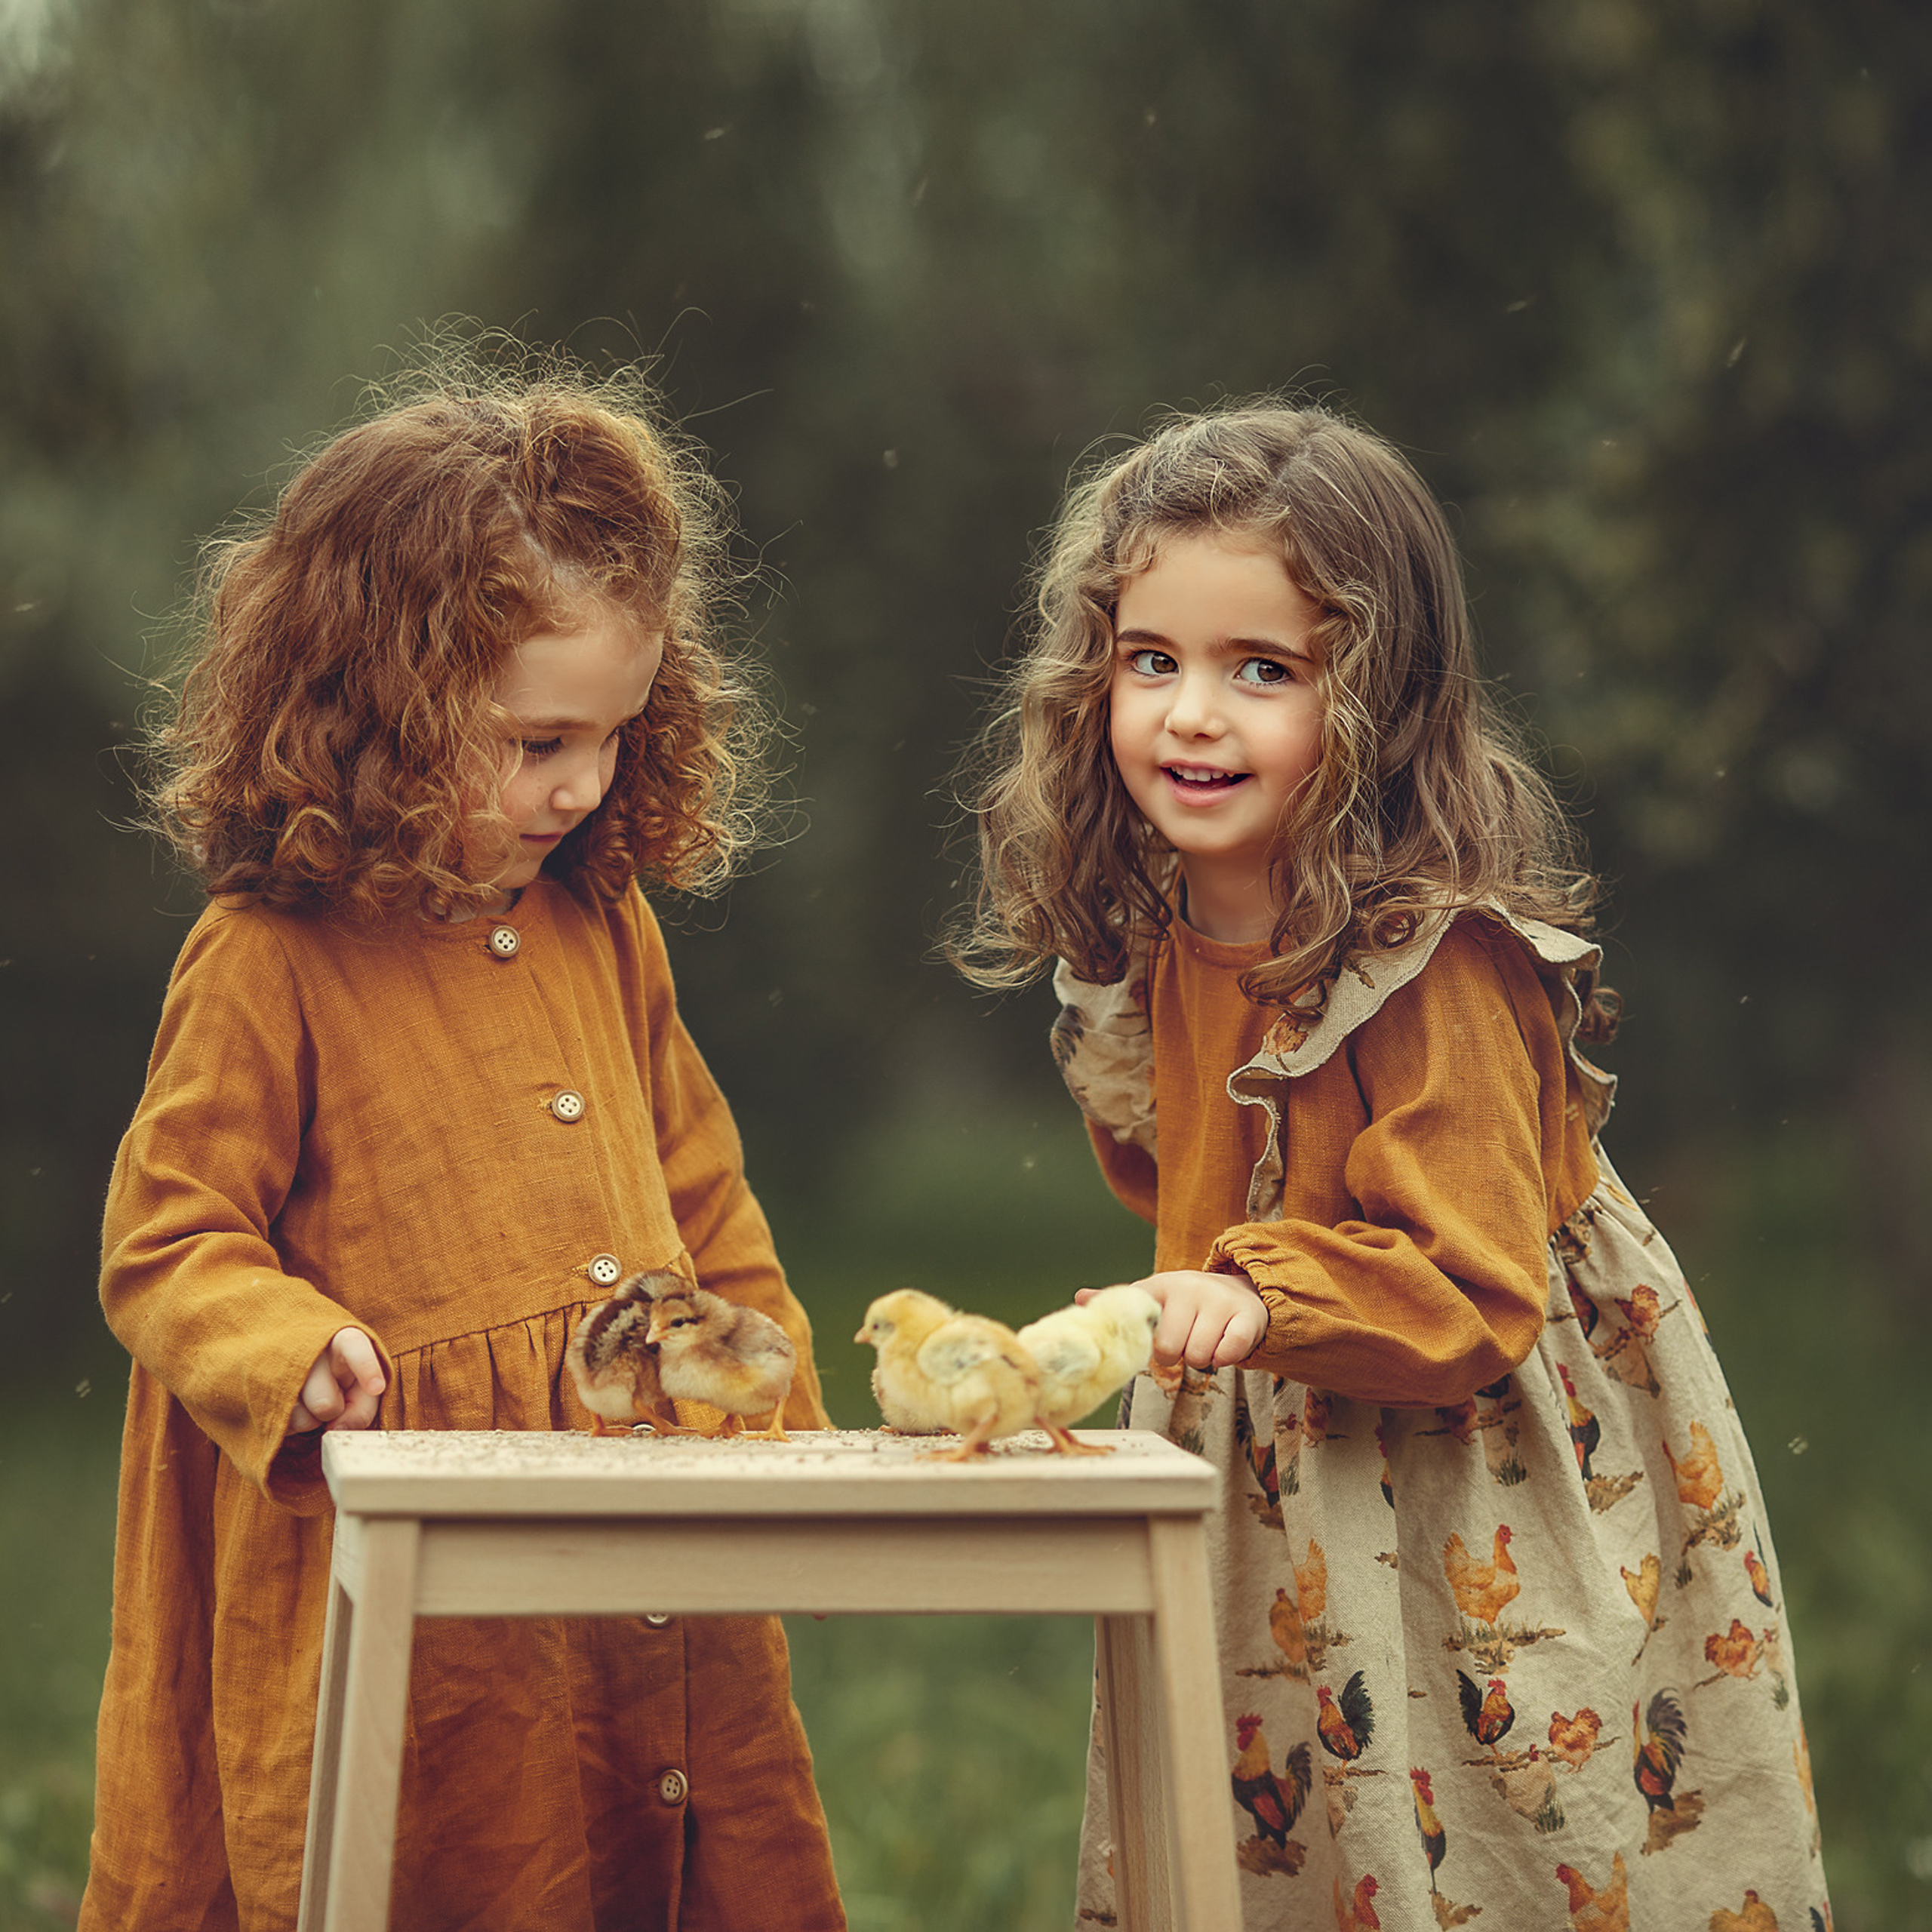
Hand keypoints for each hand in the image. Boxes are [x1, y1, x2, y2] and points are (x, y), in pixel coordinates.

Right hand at [287, 1327, 385, 1435]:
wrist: (294, 1359)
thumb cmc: (338, 1372)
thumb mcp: (360, 1382)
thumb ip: (363, 1406)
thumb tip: (339, 1428)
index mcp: (341, 1341)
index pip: (352, 1345)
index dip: (365, 1367)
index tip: (376, 1388)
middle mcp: (309, 1352)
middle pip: (325, 1403)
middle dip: (333, 1411)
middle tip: (333, 1397)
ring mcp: (282, 1370)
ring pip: (303, 1419)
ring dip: (312, 1419)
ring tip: (311, 1398)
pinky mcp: (264, 1391)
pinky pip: (285, 1425)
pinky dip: (295, 1423)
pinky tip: (295, 1403)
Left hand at [1077, 1269, 1267, 1369]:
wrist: (1239, 1292)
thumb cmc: (1186, 1304)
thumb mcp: (1153, 1299)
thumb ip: (1120, 1303)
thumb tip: (1079, 1298)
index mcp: (1160, 1285)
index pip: (1139, 1321)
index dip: (1145, 1342)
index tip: (1154, 1339)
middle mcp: (1189, 1289)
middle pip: (1168, 1349)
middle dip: (1174, 1356)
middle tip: (1183, 1342)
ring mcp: (1219, 1301)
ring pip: (1197, 1356)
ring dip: (1199, 1359)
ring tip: (1203, 1341)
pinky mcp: (1246, 1317)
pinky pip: (1227, 1354)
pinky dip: (1223, 1360)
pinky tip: (1221, 1347)